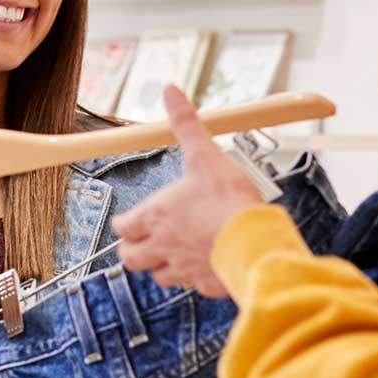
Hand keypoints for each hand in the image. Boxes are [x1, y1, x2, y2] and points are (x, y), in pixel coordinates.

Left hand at [114, 86, 264, 296]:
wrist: (254, 241)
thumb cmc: (228, 201)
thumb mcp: (205, 154)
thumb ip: (187, 124)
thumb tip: (171, 91)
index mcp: (157, 217)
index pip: (123, 228)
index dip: (124, 223)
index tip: (129, 220)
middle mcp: (164, 248)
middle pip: (131, 260)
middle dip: (134, 251)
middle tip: (143, 243)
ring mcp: (185, 270)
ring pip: (159, 277)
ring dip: (161, 267)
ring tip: (173, 255)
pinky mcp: (207, 285)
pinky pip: (193, 286)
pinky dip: (195, 278)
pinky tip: (206, 266)